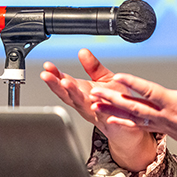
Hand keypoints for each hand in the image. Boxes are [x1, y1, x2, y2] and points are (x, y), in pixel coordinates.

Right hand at [41, 49, 156, 170]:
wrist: (129, 124)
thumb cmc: (116, 100)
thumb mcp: (104, 78)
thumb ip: (93, 66)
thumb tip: (83, 51)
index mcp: (81, 91)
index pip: (63, 81)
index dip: (54, 74)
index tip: (47, 66)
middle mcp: (84, 102)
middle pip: (66, 93)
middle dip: (55, 84)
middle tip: (47, 75)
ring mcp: (94, 111)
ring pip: (80, 103)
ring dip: (72, 93)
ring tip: (65, 83)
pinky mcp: (107, 117)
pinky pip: (100, 112)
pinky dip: (95, 106)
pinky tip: (91, 99)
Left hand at [89, 44, 176, 155]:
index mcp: (176, 104)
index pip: (151, 92)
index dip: (134, 83)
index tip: (118, 76)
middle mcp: (165, 115)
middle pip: (134, 106)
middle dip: (113, 98)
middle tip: (95, 91)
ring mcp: (161, 124)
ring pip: (132, 117)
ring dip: (112, 110)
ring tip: (94, 104)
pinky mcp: (161, 130)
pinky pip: (137, 126)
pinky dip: (122, 122)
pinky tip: (108, 120)